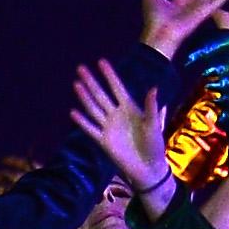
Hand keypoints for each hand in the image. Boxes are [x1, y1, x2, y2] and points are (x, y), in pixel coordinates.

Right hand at [69, 65, 176, 193]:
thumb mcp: (155, 124)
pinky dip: (82, 122)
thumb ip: (152, 107)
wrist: (149, 167)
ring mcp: (108, 127)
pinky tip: (73, 112)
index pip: (117, 88)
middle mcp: (117, 115)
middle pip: (101, 95)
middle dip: (91, 81)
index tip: (101, 61)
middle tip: (81, 67)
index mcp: (131, 109)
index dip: (110, 75)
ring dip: (85, 97)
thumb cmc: (155, 145)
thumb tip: (154, 88)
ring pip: (93, 108)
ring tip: (76, 84)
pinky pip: (91, 129)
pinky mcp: (103, 141)